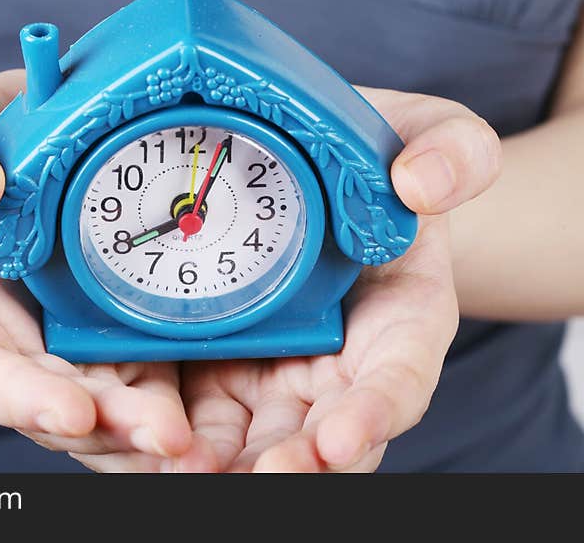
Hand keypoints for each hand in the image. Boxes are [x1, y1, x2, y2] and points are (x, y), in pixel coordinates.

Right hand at [0, 70, 206, 470]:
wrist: (17, 153)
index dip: (19, 395)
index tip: (73, 410)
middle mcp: (8, 339)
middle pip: (50, 402)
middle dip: (106, 429)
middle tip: (167, 438)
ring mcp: (65, 346)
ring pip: (103, 411)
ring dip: (145, 435)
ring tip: (199, 447)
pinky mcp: (114, 343)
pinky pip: (141, 387)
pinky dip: (173, 413)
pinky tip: (212, 429)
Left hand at [171, 88, 501, 471]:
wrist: (314, 172)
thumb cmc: (375, 158)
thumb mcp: (421, 132)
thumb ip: (450, 148)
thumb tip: (425, 182)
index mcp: (402, 318)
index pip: (400, 378)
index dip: (375, 413)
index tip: (341, 439)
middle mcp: (343, 364)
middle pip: (325, 432)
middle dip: (297, 461)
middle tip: (263, 474)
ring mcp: (281, 373)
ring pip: (260, 437)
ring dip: (232, 464)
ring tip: (192, 471)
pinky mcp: (227, 370)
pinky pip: (205, 415)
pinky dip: (184, 437)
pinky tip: (156, 445)